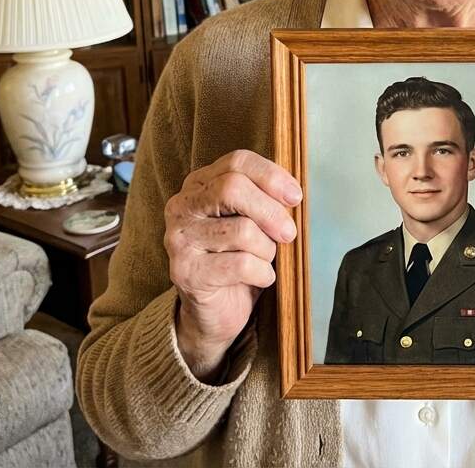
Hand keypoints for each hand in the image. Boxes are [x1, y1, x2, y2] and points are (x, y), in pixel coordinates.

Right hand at [164, 150, 300, 380]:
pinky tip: (261, 278)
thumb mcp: (251, 221)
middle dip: (271, 211)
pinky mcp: (185, 272)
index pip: (236, 162)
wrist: (212, 312)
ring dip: (267, 249)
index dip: (271, 175)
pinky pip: (241, 265)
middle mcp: (182, 207)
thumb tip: (293, 194)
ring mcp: (179, 239)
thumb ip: (265, 200)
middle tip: (290, 233)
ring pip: (242, 230)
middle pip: (233, 188)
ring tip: (265, 260)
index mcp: (199, 185)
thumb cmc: (238, 259)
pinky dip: (262, 273)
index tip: (295, 197)